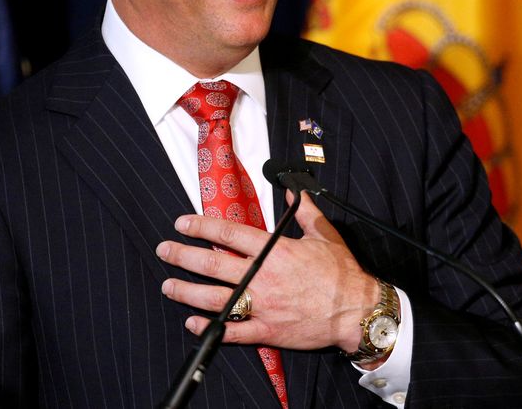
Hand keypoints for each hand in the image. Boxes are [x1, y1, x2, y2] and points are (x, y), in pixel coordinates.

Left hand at [155, 190, 379, 351]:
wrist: (357, 311)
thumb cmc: (342, 274)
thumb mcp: (325, 235)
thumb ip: (306, 212)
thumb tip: (296, 191)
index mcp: (275, 251)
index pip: (228, 234)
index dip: (201, 226)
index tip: (182, 223)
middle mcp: (263, 277)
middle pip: (213, 264)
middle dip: (183, 256)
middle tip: (165, 251)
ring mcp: (263, 305)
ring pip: (214, 298)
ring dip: (187, 291)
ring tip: (168, 286)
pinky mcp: (267, 330)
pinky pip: (232, 331)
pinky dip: (209, 328)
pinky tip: (192, 323)